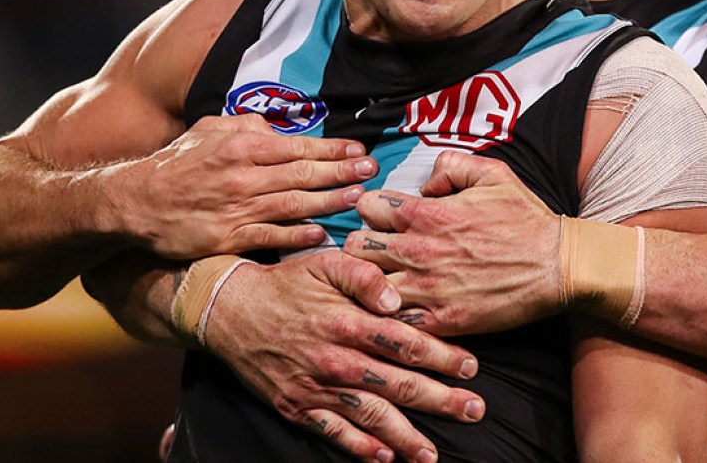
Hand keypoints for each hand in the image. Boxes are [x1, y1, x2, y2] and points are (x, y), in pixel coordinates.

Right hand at [107, 114, 376, 258]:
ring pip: (294, 204)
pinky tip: (321, 233)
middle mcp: (244, 177)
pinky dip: (298, 235)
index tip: (357, 150)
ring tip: (358, 198)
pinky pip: (271, 237)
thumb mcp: (208, 131)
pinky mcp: (228, 238)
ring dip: (330, 202)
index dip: (332, 149)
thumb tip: (279, 129)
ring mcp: (237, 209)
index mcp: (241, 147)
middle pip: (304, 174)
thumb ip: (246, 127)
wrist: (135, 202)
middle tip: (371, 170)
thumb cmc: (175, 164)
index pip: (298, 146)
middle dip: (342, 172)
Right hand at [205, 250, 484, 462]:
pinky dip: (360, 448)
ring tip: (433, 452)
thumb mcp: (327, 262)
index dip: (442, 357)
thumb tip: (397, 298)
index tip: (471, 367)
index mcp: (349, 322)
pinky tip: (384, 458)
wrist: (231, 311)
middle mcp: (337, 360)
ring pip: (372, 417)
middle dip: (441, 400)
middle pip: (399, 385)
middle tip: (475, 410)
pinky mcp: (298, 407)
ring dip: (406, 436)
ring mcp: (317, 388)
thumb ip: (366, 276)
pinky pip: (334, 433)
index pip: (407, 343)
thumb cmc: (287, 283)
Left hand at [345, 150, 563, 335]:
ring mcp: (427, 289)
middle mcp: (418, 251)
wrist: (557, 266)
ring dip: (373, 284)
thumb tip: (424, 183)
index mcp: (426, 214)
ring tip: (386, 282)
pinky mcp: (441, 321)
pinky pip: (394, 321)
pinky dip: (393, 314)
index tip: (385, 219)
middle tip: (379, 252)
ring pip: (367, 287)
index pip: (366, 206)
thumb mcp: (492, 173)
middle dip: (362, 247)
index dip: (372, 210)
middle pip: (355, 248)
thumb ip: (450, 166)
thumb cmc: (526, 219)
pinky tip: (404, 307)